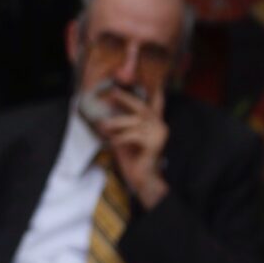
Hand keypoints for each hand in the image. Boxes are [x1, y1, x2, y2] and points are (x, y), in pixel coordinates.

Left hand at [93, 85, 170, 209]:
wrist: (143, 180)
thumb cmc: (133, 160)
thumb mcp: (124, 138)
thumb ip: (121, 125)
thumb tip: (106, 112)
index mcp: (155, 125)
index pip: (158, 105)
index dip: (156, 93)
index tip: (155, 82)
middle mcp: (160, 127)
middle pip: (143, 108)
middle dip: (127, 98)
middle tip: (113, 92)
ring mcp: (158, 135)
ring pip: (135, 122)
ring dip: (116, 124)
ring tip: (103, 127)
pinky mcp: (154, 144)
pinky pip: (133, 135)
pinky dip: (120, 138)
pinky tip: (112, 142)